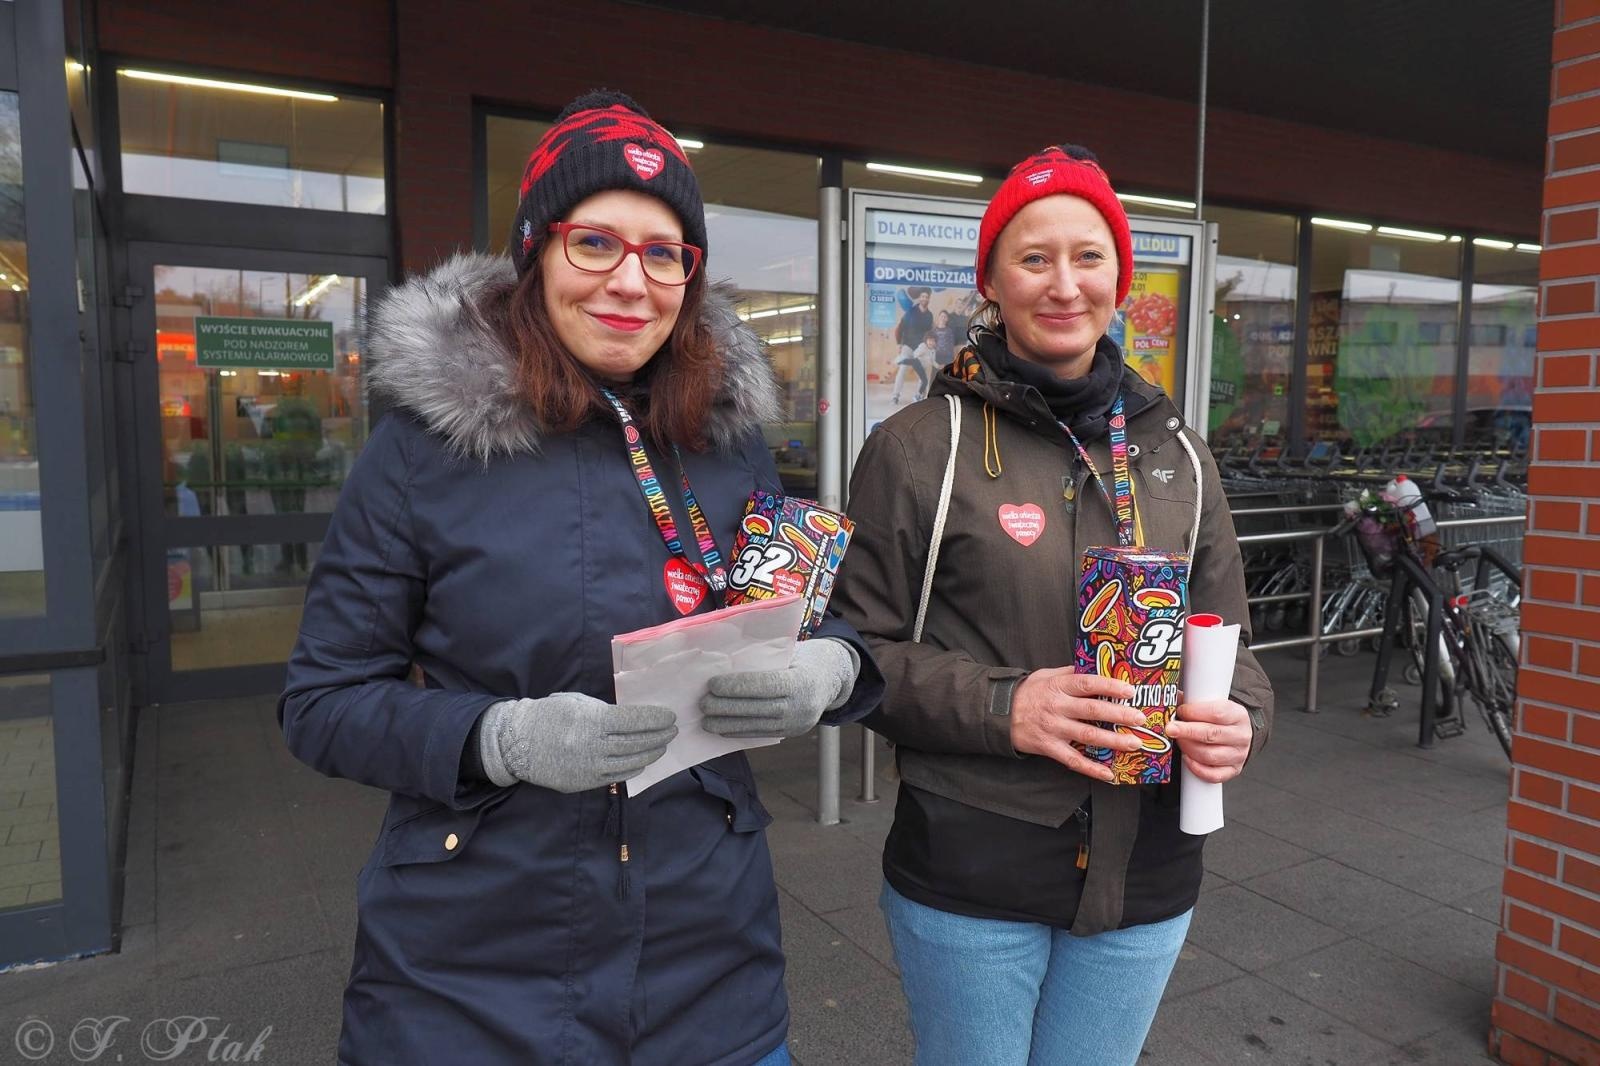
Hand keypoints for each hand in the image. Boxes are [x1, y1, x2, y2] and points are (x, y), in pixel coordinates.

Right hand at [477, 693, 676, 792]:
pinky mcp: (584, 783)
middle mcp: (593, 746)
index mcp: (592, 721)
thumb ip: (604, 710)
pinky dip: (633, 769)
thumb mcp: (577, 702)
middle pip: (637, 742)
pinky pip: (616, 777)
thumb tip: (634, 717)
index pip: (634, 720)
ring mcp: (589, 767)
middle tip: (672, 731)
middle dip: (659, 736)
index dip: (655, 719)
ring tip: (662, 746)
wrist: (517, 743)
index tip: (669, 716)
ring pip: (631, 762)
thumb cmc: (549, 715)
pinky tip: (642, 762)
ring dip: (651, 754)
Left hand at [700, 638, 858, 738]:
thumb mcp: (790, 653)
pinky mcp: (791, 733)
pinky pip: (761, 735)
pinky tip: (722, 729)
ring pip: (757, 726)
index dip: (738, 686)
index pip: (766, 685)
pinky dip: (739, 732)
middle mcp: (801, 706)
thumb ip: (765, 658)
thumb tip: (726, 659)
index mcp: (802, 680)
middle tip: (702, 703)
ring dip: (728, 725)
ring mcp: (797, 723)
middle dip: (726, 708)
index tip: (713, 685)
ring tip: (706, 721)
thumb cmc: (802, 660)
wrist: (829, 680)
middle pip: (758, 709)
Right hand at [1010, 668, 1147, 782]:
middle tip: (1140, 719)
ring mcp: (1053, 729)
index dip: (1110, 687)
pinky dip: (1092, 769)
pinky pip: (1073, 760)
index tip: (1130, 690)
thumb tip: (1098, 668)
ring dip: (1113, 741)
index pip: (1087, 684)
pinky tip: (1109, 774)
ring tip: (1134, 744)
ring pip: (1087, 736)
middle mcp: (1057, 707)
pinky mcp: (1049, 747)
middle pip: (1092, 711)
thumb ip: (1071, 674)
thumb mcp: (1046, 676)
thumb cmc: (1027, 692)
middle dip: (1119, 715)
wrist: (998, 713)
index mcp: (1058, 687)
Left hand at [1166, 697, 1251, 782]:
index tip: (1180, 710)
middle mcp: (1241, 736)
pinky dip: (1197, 768)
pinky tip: (1187, 759)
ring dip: (1189, 749)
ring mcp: (1238, 755)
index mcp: (1238, 715)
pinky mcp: (1233, 770)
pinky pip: (1213, 775)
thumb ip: (1193, 701)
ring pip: (1210, 755)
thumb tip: (1170, 698)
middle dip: (1187, 731)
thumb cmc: (1220, 719)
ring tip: (1179, 741)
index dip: (1195, 712)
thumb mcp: (1212, 704)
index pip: (1217, 713)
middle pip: (1212, 734)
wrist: (1238, 735)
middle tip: (1170, 729)